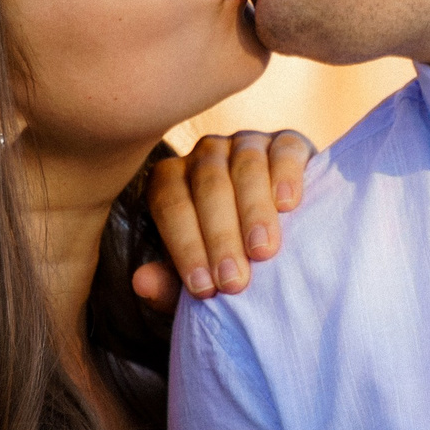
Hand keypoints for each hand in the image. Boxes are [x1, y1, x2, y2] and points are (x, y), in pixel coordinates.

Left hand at [132, 130, 314, 308]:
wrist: (287, 238)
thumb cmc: (232, 257)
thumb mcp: (202, 274)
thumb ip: (171, 283)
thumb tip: (141, 283)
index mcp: (173, 179)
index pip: (169, 203)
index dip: (184, 246)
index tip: (204, 288)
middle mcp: (206, 154)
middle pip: (207, 185)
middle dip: (220, 237)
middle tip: (234, 280)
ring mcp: (247, 143)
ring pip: (245, 166)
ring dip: (253, 211)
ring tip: (261, 251)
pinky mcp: (288, 142)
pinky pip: (285, 150)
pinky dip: (286, 175)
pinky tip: (287, 205)